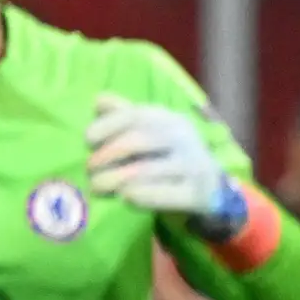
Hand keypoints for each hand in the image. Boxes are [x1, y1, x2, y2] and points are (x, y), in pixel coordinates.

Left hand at [85, 97, 251, 240]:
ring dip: (116, 178)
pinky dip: (141, 196)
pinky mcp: (198, 194)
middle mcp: (184, 139)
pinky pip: (165, 195)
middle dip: (109, 154)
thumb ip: (125, 115)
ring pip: (148, 169)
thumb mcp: (152, 132)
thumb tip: (99, 102)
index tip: (88, 140)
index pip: (135, 115)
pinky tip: (125, 198)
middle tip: (90, 169)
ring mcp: (193, 167)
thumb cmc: (169, 157)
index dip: (108, 125)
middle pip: (140, 140)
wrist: (211, 189)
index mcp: (171, 120)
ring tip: (98, 187)